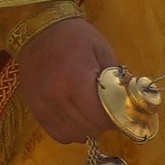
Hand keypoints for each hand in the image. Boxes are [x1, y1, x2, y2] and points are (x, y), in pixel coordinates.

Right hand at [16, 16, 118, 144]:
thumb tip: (129, 103)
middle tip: (109, 111)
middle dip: (104, 123)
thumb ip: (116, 80)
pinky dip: (71, 131)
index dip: (116, 118)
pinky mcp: (35, 110)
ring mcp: (43, 106)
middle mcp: (56, 97)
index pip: (101, 117)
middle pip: (89, 128)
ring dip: (88, 129)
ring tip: (92, 113)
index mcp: (76, 80)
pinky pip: (58, 133)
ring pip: (74, 135)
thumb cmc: (74, 37)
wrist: (37, 30)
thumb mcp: (102, 50)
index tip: (122, 111)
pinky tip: (76, 117)